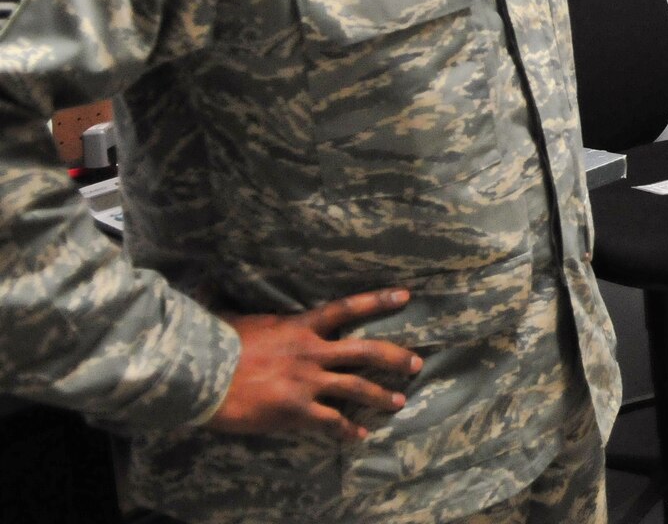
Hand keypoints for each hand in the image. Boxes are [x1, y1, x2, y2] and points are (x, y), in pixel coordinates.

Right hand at [210, 289, 422, 441]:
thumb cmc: (218, 344)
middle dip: (394, 357)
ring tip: (399, 402)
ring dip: (381, 395)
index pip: (348, 308)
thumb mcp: (241, 318)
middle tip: (416, 363)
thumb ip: (252, 310)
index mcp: (301, 326)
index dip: (378, 301)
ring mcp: (307, 383)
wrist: (201, 376)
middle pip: (365, 352)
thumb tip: (219, 281)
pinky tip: (359, 435)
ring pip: (357, 388)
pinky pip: (332, 422)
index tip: (405, 296)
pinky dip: (348, 430)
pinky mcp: (297, 411)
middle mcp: (312, 352)